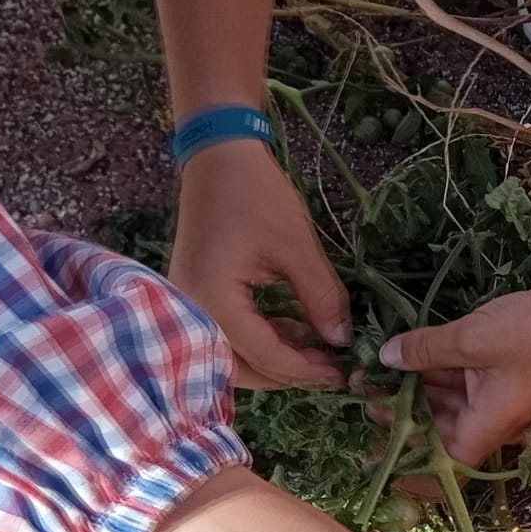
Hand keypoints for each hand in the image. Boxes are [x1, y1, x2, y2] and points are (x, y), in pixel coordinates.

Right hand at [170, 140, 350, 388]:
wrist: (218, 157)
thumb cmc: (256, 194)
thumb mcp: (298, 247)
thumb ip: (322, 298)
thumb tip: (342, 342)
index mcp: (210, 299)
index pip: (263, 355)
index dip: (306, 369)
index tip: (344, 372)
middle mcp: (188, 311)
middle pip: (239, 368)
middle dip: (287, 373)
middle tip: (333, 368)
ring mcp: (186, 306)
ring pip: (230, 357)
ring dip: (274, 359)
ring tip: (320, 351)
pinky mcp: (193, 298)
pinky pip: (225, 334)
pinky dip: (260, 339)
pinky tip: (295, 331)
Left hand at [379, 280, 530, 467]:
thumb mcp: (469, 339)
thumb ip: (424, 350)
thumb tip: (386, 357)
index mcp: (489, 424)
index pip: (446, 464)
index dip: (413, 468)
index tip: (378, 456)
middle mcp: (496, 418)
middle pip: (442, 431)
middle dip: (405, 415)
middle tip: (367, 393)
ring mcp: (502, 396)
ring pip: (451, 404)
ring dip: (420, 390)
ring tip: (381, 370)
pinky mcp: (507, 375)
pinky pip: (465, 384)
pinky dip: (440, 373)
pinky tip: (413, 354)